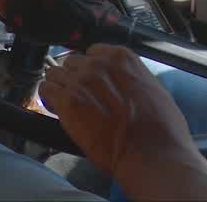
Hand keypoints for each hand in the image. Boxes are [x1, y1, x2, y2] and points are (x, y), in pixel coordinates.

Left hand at [40, 45, 206, 200]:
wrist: (153, 154)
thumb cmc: (161, 130)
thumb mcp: (153, 89)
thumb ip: (130, 77)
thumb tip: (120, 81)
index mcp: (121, 57)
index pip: (92, 52)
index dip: (91, 70)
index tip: (93, 84)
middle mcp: (98, 64)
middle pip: (72, 63)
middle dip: (75, 79)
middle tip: (84, 100)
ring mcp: (81, 80)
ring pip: (55, 73)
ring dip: (60, 88)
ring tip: (70, 106)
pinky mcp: (67, 100)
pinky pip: (45, 89)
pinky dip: (49, 99)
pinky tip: (58, 110)